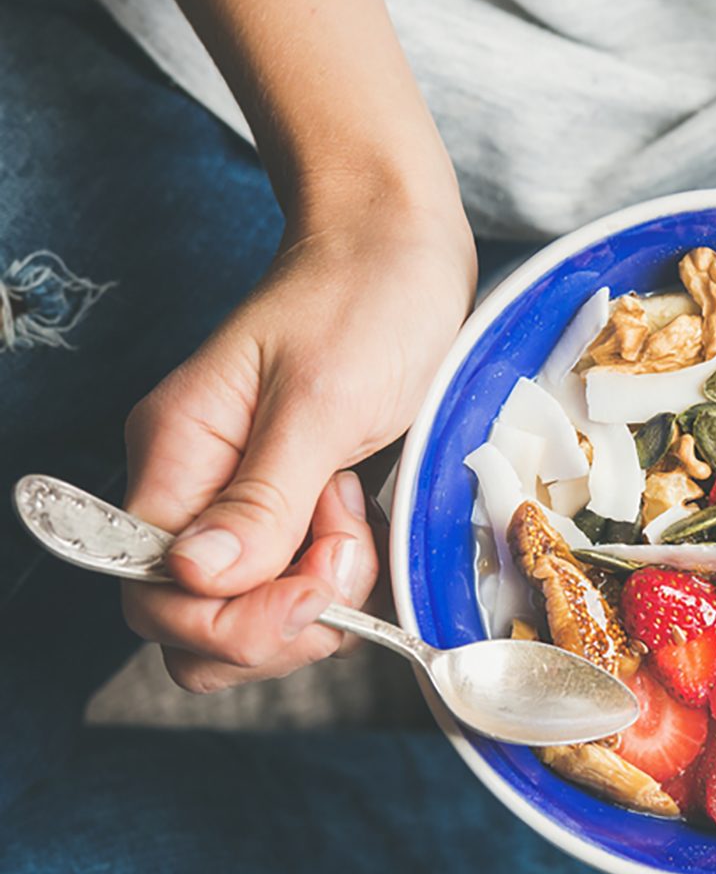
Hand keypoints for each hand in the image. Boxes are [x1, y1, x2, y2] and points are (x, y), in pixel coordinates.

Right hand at [121, 199, 475, 690]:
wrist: (403, 249)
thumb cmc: (363, 299)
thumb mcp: (318, 398)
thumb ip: (262, 496)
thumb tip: (195, 578)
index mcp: (178, 455)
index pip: (155, 592)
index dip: (235, 618)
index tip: (319, 578)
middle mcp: (200, 490)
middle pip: (197, 624)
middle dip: (282, 619)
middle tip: (347, 549)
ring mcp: (249, 504)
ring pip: (255, 617)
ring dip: (321, 601)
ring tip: (361, 519)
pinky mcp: (298, 511)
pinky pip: (302, 588)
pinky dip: (344, 584)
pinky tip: (373, 527)